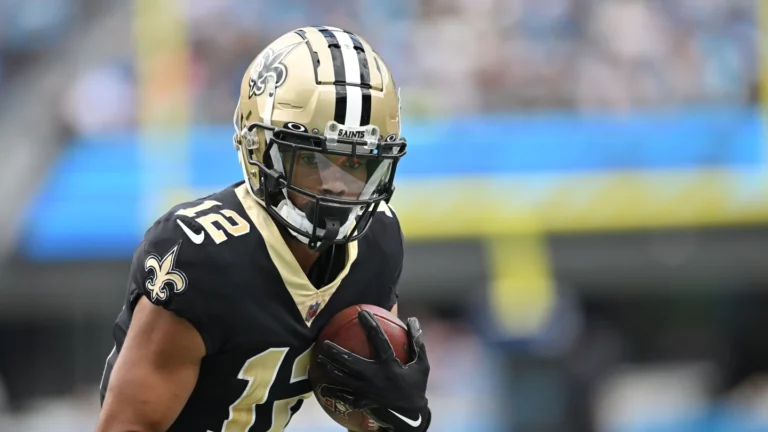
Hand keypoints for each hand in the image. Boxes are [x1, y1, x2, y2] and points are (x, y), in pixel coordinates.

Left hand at [317, 310, 430, 430]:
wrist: (410, 416)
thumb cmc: (416, 386)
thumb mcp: (422, 364)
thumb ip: (416, 342)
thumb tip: (413, 319)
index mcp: (389, 365)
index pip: (379, 340)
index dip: (371, 325)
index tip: (362, 312)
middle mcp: (375, 377)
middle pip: (351, 362)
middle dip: (337, 352)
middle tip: (325, 342)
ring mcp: (366, 391)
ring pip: (343, 378)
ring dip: (330, 368)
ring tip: (319, 359)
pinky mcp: (361, 402)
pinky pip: (343, 396)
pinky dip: (332, 391)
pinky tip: (322, 386)